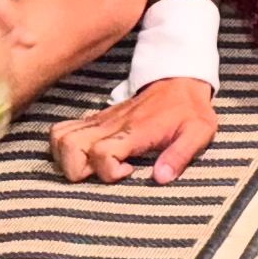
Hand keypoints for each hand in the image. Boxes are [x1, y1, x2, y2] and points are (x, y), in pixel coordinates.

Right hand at [50, 74, 217, 185]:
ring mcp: (100, 121)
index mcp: (135, 130)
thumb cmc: (189, 110)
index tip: (128, 171)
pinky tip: (87, 156)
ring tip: (92, 167)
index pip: (101, 152)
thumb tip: (160, 178)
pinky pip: (62, 130)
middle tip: (103, 173)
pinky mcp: (96, 120)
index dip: (109, 171)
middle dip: (77, 170)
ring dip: (66, 159)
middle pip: (69, 146)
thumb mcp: (198, 132)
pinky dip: (63, 147)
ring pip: (59, 137)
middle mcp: (111, 125)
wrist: (180, 80)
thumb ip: (181, 155)